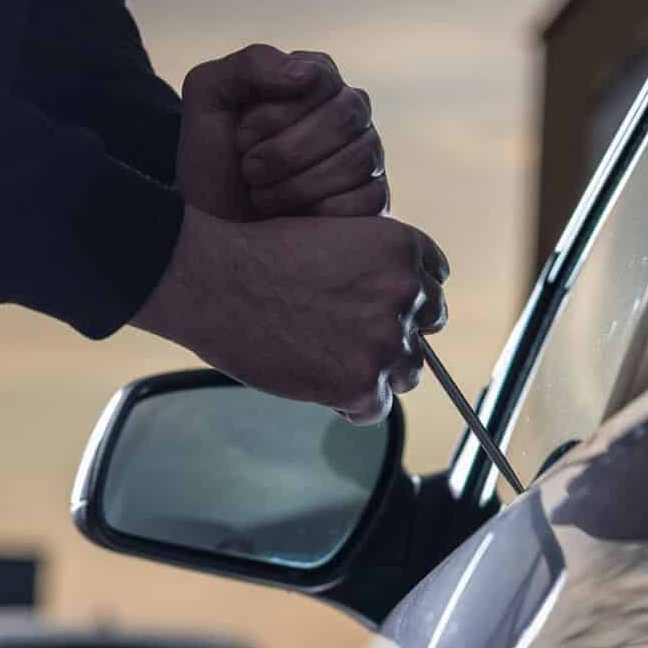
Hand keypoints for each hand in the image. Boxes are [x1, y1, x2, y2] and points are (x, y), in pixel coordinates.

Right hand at [131, 206, 448, 423]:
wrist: (215, 283)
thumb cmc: (258, 257)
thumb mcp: (334, 239)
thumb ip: (374, 270)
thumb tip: (395, 311)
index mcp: (402, 250)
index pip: (433, 283)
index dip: (405, 299)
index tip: (381, 309)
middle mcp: (406, 294)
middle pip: (425, 330)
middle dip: (396, 336)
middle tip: (351, 340)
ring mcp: (387, 342)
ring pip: (408, 372)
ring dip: (377, 373)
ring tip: (329, 362)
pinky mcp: (363, 384)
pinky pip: (377, 408)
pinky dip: (352, 404)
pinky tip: (320, 384)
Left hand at [176, 45, 386, 220]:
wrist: (215, 227)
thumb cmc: (213, 159)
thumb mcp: (210, 96)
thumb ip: (252, 64)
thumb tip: (308, 74)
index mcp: (317, 79)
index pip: (319, 80)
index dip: (273, 115)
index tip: (240, 139)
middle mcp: (350, 112)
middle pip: (343, 118)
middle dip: (284, 153)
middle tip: (249, 171)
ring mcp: (368, 155)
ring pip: (357, 160)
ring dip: (296, 187)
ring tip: (263, 195)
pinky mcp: (375, 198)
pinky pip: (367, 200)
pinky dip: (320, 213)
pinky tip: (293, 218)